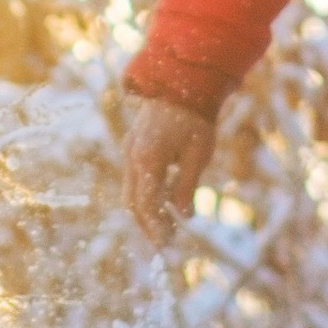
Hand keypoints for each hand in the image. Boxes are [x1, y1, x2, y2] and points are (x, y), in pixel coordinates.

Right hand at [123, 97, 214, 246]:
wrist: (181, 83)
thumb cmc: (194, 118)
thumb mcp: (197, 155)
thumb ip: (187, 186)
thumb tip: (184, 215)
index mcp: (148, 160)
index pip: (147, 204)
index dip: (156, 227)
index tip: (167, 244)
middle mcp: (133, 157)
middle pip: (133, 201)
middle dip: (147, 224)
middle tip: (165, 242)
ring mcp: (130, 149)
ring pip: (130, 190)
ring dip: (145, 210)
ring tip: (166, 226)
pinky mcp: (134, 145)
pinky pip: (134, 177)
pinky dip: (145, 193)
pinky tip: (164, 200)